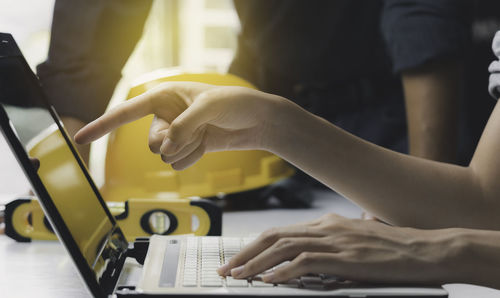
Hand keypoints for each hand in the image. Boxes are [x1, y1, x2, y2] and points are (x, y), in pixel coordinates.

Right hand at [74, 82, 283, 169]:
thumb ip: (182, 128)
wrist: (257, 120)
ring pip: (164, 156)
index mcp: (162, 96)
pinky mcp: (188, 148)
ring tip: (204, 135)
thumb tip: (165, 150)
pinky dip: (192, 159)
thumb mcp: (208, 107)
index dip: (102, 125)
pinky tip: (206, 146)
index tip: (78, 137)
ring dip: (185, 151)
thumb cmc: (235, 103)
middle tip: (193, 131)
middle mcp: (165, 116)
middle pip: (149, 143)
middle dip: (171, 143)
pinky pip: (178, 165)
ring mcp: (176, 134)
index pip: (126, 112)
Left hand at [217, 213, 454, 284]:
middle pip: (274, 236)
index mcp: (327, 223)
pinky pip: (305, 262)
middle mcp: (326, 228)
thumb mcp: (360, 239)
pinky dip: (283, 271)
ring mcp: (334, 241)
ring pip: (283, 248)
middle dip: (246, 253)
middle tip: (226, 268)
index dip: (255, 245)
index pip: (281, 232)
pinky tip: (269, 280)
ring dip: (256, 263)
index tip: (238, 258)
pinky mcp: (345, 257)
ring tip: (238, 276)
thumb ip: (338, 242)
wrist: (426, 249)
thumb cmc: (395, 247)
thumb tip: (324, 249)